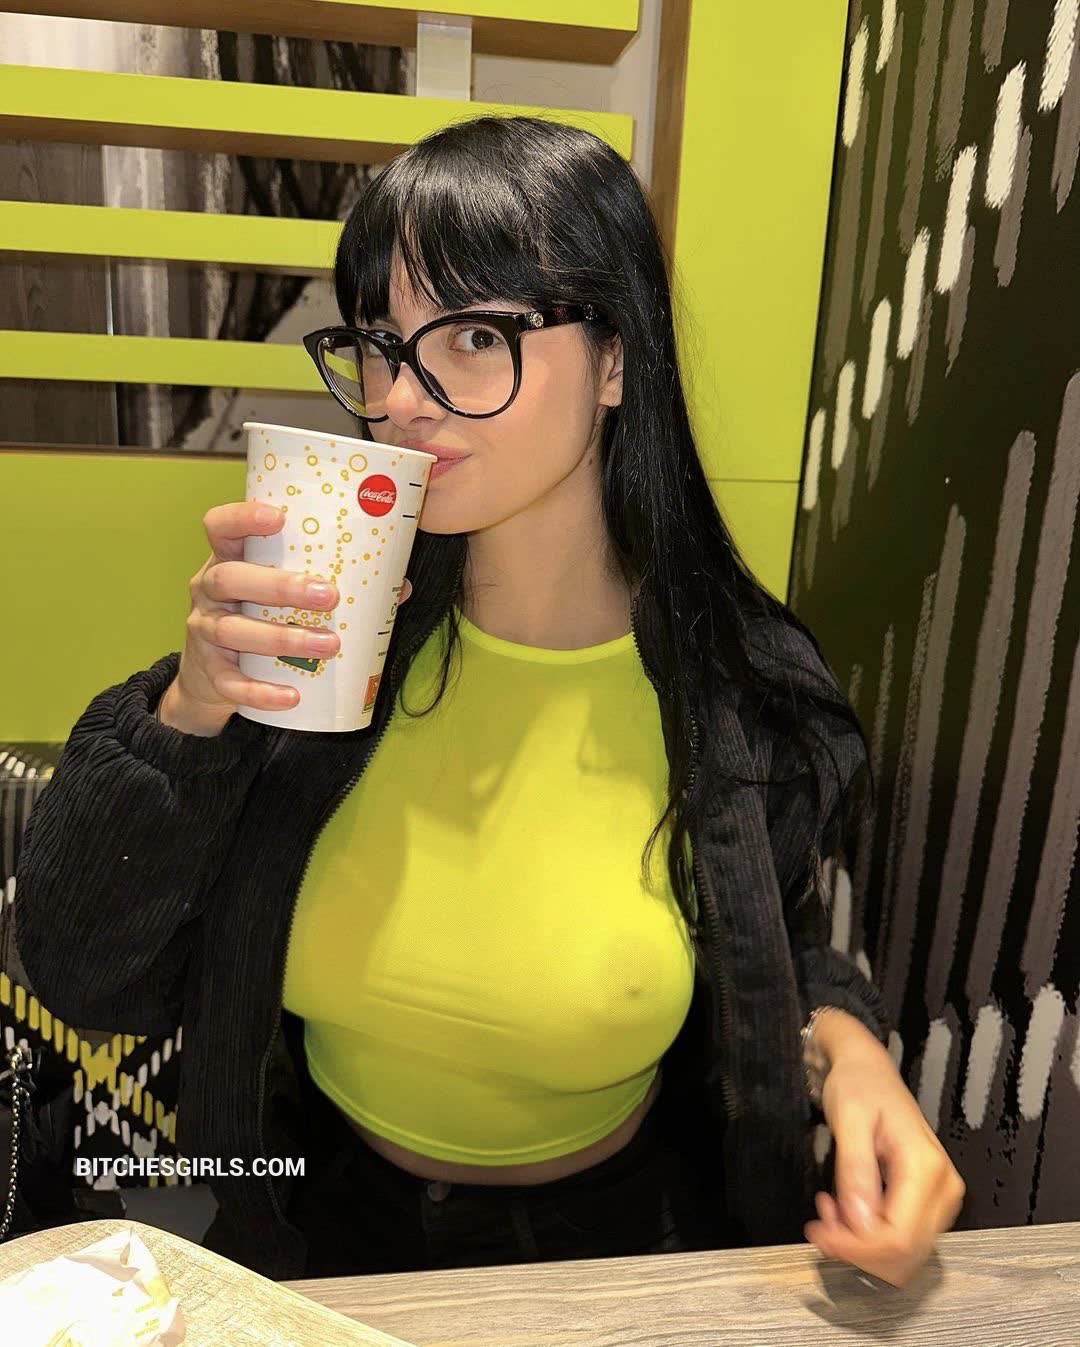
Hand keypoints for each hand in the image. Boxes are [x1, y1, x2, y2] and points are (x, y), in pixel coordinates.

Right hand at [173, 502, 412, 726]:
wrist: (210, 676)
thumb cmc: (260, 616)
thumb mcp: (280, 593)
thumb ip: (330, 582)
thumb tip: (400, 587)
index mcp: (228, 558)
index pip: (220, 526)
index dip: (243, 517)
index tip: (278, 517)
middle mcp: (208, 589)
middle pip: (230, 578)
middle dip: (280, 586)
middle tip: (327, 596)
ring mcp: (204, 629)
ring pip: (233, 630)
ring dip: (283, 638)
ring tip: (328, 645)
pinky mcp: (209, 671)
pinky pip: (230, 682)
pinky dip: (260, 691)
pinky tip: (291, 696)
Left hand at [803, 1017, 965, 1287]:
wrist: (868, 1069)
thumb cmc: (857, 1087)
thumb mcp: (849, 1120)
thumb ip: (855, 1170)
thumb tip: (859, 1224)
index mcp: (927, 1169)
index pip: (900, 1238)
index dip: (857, 1248)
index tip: (818, 1232)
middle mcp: (944, 1190)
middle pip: (905, 1254)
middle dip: (857, 1250)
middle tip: (818, 1224)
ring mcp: (940, 1200)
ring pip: (903, 1254)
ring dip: (860, 1246)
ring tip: (827, 1211)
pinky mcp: (928, 1204)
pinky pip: (901, 1238)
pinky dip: (868, 1237)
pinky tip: (842, 1209)